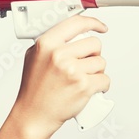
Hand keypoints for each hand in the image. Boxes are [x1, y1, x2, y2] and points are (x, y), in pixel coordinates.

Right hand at [12, 14, 109, 137]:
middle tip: (85, 65)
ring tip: (83, 79)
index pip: (76, 23)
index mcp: (47, 44)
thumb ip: (51, 43)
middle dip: (93, 54)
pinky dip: (102, 85)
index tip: (100, 27)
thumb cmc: (34, 90)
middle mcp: (59, 55)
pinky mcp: (84, 86)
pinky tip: (91, 88)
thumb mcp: (34, 57)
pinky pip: (105, 79)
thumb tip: (71, 33)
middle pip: (94, 43)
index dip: (93, 23)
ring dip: (97, 71)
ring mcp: (72, 71)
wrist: (33, 115)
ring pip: (101, 62)